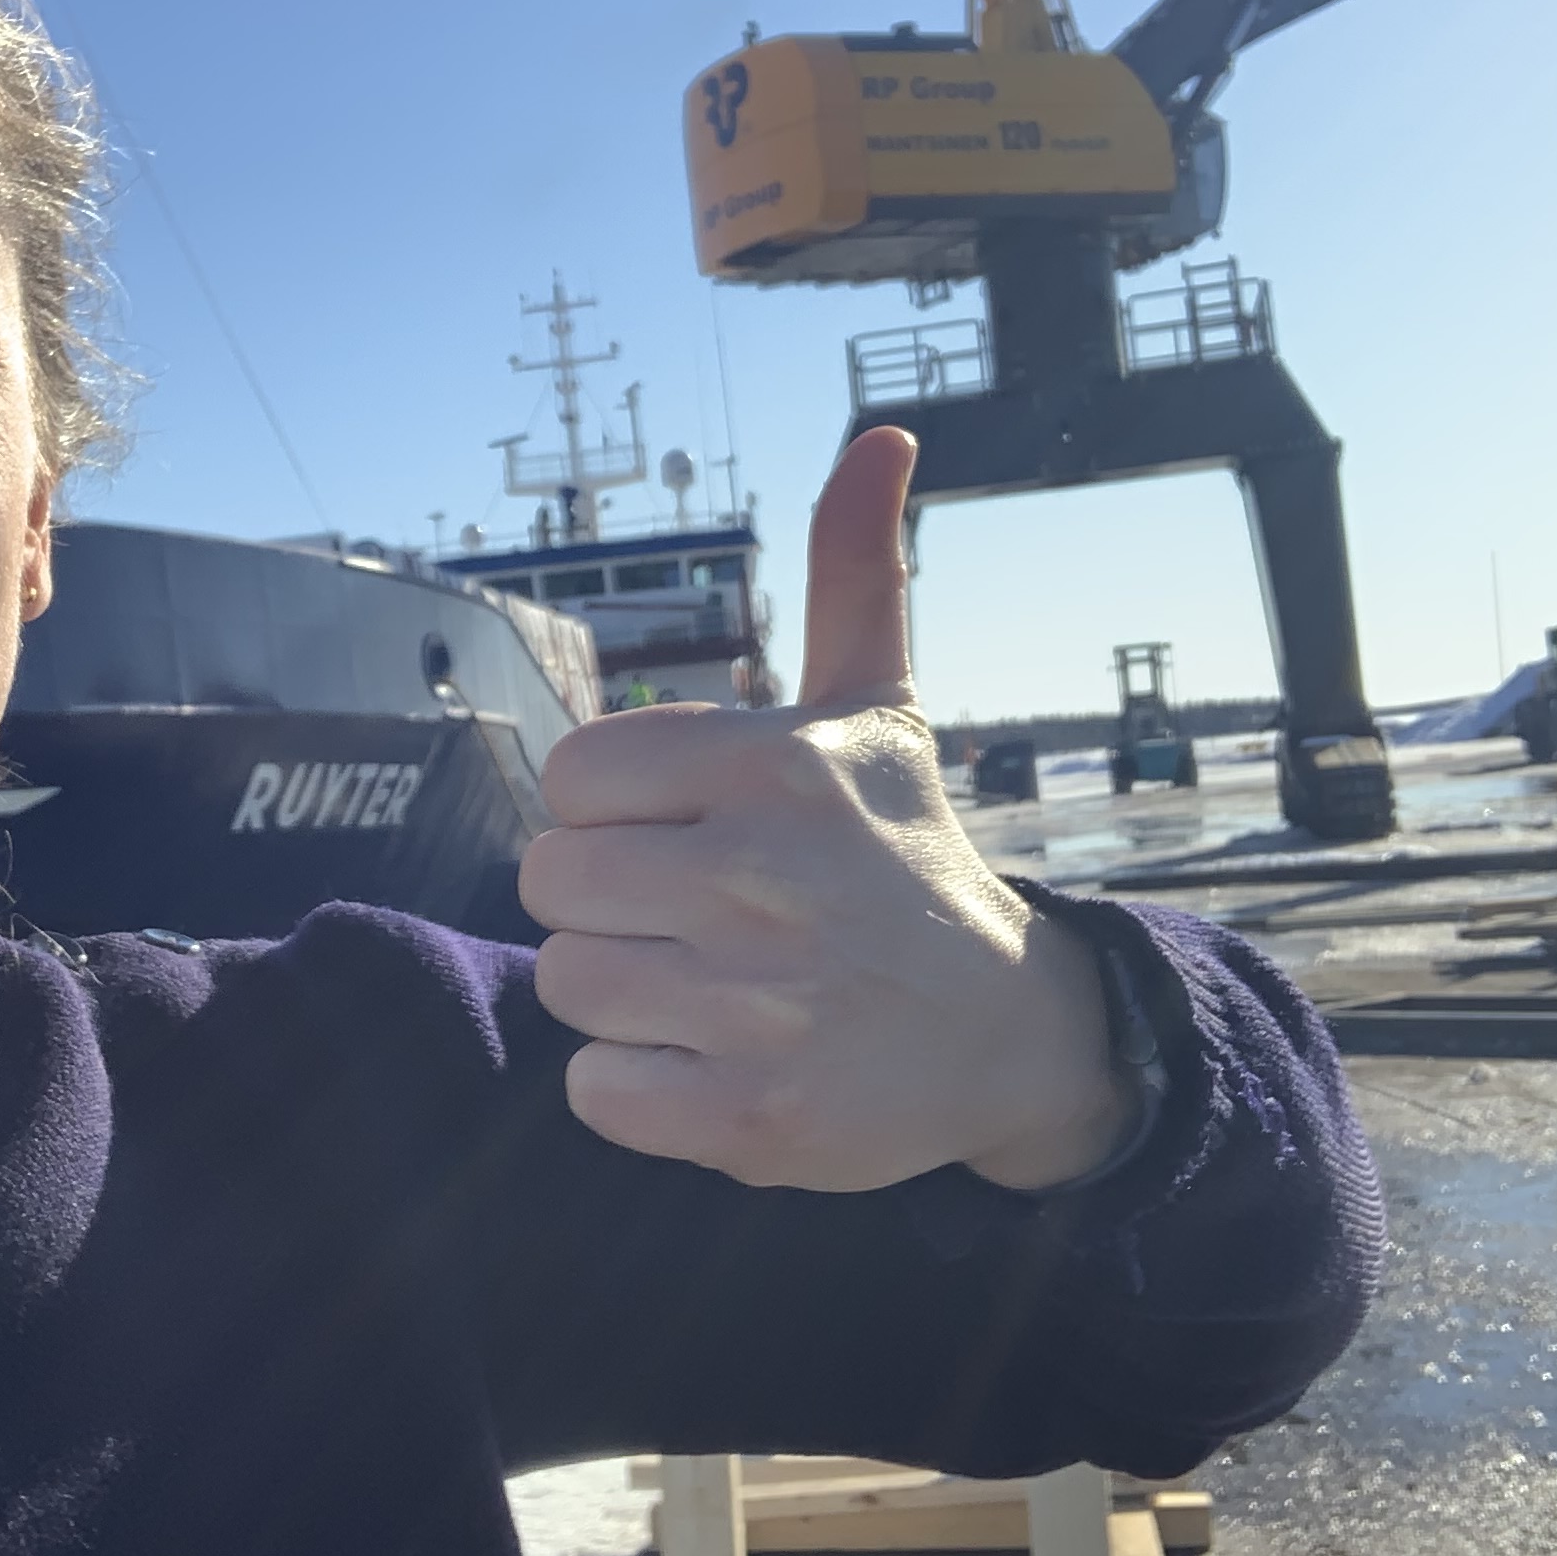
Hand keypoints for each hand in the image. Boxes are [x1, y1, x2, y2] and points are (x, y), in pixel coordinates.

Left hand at [518, 427, 1138, 1193]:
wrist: (1006, 1030)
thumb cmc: (906, 855)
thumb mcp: (880, 706)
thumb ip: (852, 569)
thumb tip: (880, 437)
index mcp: (772, 768)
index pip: (571, 778)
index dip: (616, 808)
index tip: (692, 827)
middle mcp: (760, 880)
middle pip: (550, 884)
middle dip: (607, 901)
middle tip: (697, 911)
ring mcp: (755, 1007)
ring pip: (566, 984)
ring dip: (623, 992)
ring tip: (714, 982)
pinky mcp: (749, 1119)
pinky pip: (594, 1092)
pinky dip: (638, 1086)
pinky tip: (716, 1057)